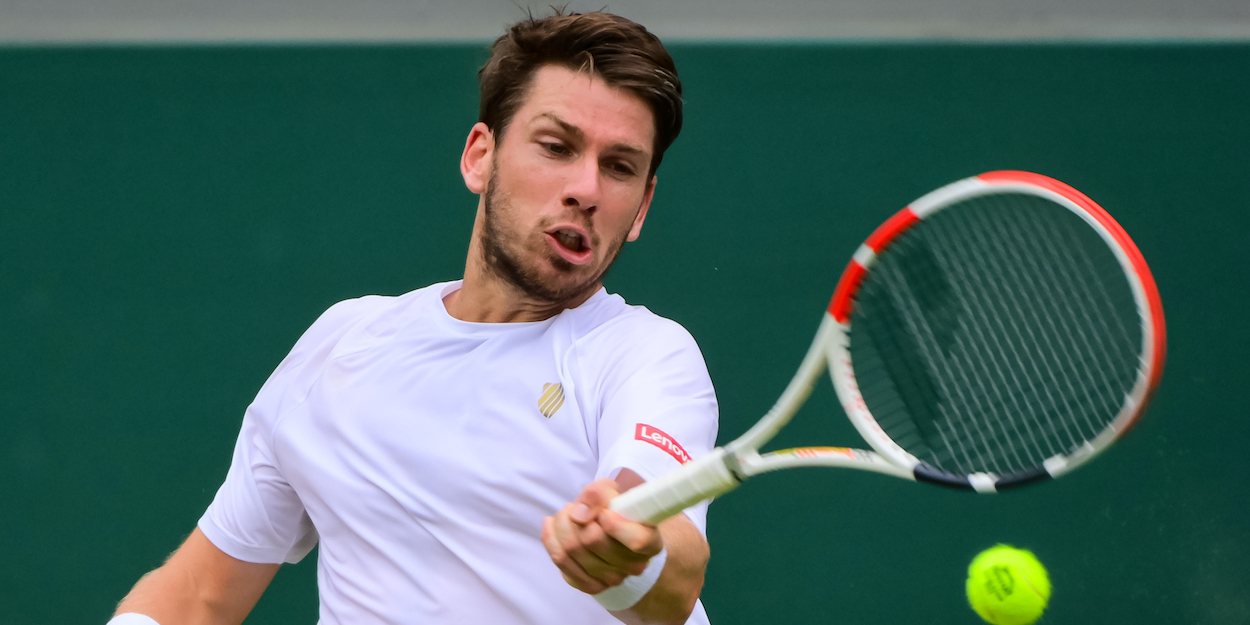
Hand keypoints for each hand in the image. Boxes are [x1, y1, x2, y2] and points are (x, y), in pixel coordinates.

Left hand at [541, 478, 664, 593]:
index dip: (615, 525)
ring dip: (561, 524)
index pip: (637, 540)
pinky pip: (561, 561)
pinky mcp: (590, 585)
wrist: (610, 535)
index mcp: (651, 541)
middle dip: (574, 516)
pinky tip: (551, 525)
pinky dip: (551, 538)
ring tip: (566, 514)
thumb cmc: (615, 511)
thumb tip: (578, 515)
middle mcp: (634, 565)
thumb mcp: (612, 493)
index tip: (603, 513)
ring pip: (571, 549)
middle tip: (575, 507)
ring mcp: (612, 579)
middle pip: (593, 540)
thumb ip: (599, 494)